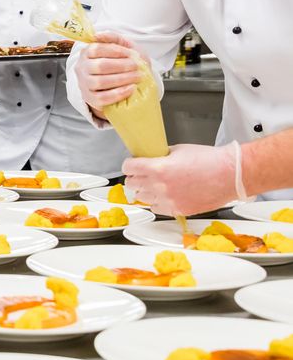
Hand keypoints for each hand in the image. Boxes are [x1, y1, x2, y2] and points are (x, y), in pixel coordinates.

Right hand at [74, 32, 145, 117]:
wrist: (121, 81)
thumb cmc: (122, 62)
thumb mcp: (120, 46)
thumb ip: (112, 37)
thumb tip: (97, 34)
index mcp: (87, 53)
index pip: (97, 49)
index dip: (115, 51)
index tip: (130, 53)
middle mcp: (82, 68)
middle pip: (100, 66)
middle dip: (122, 66)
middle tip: (137, 66)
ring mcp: (84, 84)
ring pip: (101, 82)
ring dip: (122, 79)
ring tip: (137, 77)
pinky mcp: (90, 99)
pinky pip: (102, 98)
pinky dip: (119, 94)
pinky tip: (131, 89)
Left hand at [123, 141, 246, 215]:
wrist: (231, 174)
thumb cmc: (211, 160)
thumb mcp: (179, 150)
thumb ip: (160, 156)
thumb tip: (150, 158)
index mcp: (158, 168)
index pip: (128, 167)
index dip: (130, 164)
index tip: (132, 164)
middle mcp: (160, 186)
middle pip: (131, 184)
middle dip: (136, 177)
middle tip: (143, 173)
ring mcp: (168, 200)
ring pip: (142, 198)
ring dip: (146, 191)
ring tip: (156, 184)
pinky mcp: (178, 210)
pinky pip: (156, 209)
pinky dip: (157, 202)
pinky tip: (165, 195)